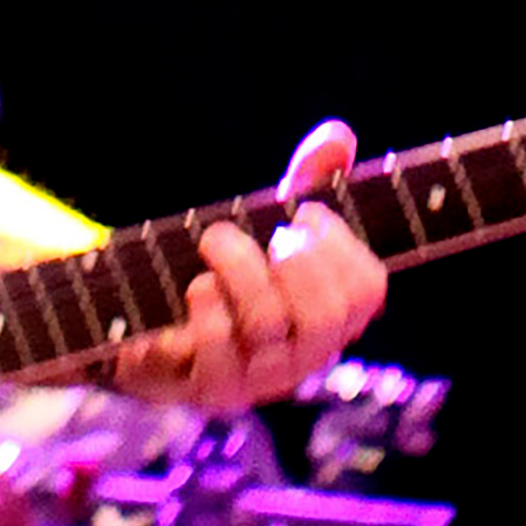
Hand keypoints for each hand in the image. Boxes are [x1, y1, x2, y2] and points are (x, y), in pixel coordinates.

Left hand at [110, 121, 385, 412]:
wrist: (157, 329)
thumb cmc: (231, 272)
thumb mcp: (271, 222)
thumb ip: (308, 180)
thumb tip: (337, 136)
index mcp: (333, 319)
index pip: (368, 290)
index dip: (341, 242)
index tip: (305, 214)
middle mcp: (305, 357)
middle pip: (326, 315)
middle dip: (295, 258)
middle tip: (269, 234)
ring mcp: (259, 380)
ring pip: (267, 324)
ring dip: (239, 264)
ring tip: (214, 240)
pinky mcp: (211, 390)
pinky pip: (217, 345)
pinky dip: (207, 302)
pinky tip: (197, 287)